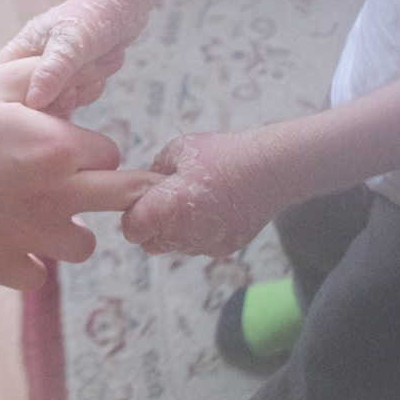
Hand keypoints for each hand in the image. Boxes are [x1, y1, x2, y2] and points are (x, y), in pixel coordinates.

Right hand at [0, 0, 151, 116]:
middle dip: (63, 93)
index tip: (51, 91)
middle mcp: (32, 66)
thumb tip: (33, 101)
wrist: (124, 7)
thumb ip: (51, 71)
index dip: (23, 99)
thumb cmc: (92, 16)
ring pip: (59, 104)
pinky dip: (91, 89)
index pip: (4, 87)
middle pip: (34, 104)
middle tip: (79, 71)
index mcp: (20, 53)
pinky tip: (99, 69)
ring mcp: (54, 75)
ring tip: (93, 63)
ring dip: (82, 89)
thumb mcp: (70, 43)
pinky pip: (77, 100)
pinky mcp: (72, 80)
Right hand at [0, 59, 162, 289]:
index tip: (72, 148)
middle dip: (118, 191)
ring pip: (84, 245)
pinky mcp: (0, 267)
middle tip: (98, 188)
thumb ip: (44, 76)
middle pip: (123, 199)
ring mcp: (28, 237)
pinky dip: (31, 262)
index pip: (111, 153)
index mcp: (55, 147)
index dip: (93, 149)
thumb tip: (86, 73)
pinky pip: (40, 275)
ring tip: (42, 214)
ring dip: (71, 230)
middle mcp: (52, 196)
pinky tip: (11, 241)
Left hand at [120, 130, 283, 258]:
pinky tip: (215, 210)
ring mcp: (203, 245)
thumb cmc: (221, 156)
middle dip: (153, 227)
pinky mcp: (224, 249)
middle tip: (168, 202)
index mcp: (162, 211)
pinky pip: (202, 246)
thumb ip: (156, 169)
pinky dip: (202, 233)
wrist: (268, 170)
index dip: (134, 215)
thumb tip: (151, 182)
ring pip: (177, 247)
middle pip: (151, 244)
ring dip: (177, 231)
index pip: (131, 229)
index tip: (145, 201)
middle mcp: (180, 235)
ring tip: (196, 202)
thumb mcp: (178, 150)